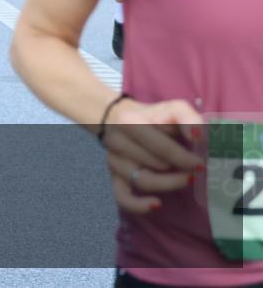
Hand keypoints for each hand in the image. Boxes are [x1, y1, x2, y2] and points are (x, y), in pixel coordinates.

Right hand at [102, 98, 203, 213]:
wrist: (116, 118)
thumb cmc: (151, 115)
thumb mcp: (172, 108)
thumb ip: (188, 118)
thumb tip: (199, 138)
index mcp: (130, 122)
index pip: (160, 146)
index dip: (183, 158)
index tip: (200, 163)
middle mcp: (117, 142)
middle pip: (153, 164)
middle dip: (179, 169)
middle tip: (195, 170)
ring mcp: (114, 161)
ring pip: (142, 181)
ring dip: (168, 183)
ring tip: (185, 179)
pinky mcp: (113, 176)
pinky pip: (121, 196)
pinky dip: (138, 205)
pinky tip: (156, 204)